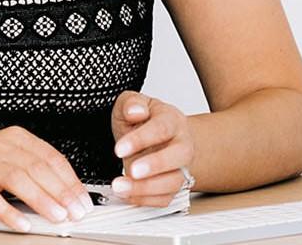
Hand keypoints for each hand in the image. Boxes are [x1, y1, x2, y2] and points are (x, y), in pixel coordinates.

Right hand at [0, 125, 95, 232]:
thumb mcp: (7, 157)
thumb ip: (34, 169)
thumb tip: (66, 192)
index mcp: (14, 138)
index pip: (50, 156)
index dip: (70, 179)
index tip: (83, 199)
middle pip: (37, 167)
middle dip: (61, 191)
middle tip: (76, 210)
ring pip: (18, 178)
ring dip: (41, 199)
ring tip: (57, 216)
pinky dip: (9, 212)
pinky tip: (23, 223)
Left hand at [110, 90, 194, 205]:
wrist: (158, 135)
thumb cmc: (144, 118)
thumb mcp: (132, 102)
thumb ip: (131, 103)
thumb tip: (135, 111)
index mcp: (172, 119)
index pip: (161, 128)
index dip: (141, 140)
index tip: (119, 149)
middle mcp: (181, 143)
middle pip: (178, 156)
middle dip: (155, 166)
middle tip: (132, 170)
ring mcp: (180, 166)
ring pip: (173, 182)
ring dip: (146, 188)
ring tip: (121, 186)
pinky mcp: (173, 185)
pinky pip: (165, 198)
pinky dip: (146, 200)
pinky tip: (127, 193)